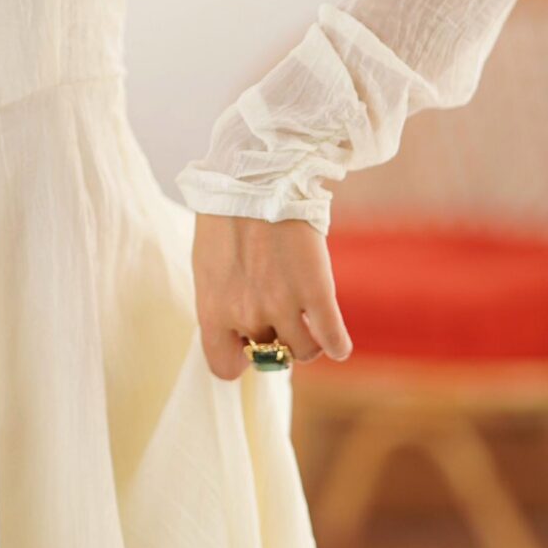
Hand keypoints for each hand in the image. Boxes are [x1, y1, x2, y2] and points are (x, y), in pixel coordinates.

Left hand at [191, 210, 352, 381]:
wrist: (258, 179)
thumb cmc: (227, 217)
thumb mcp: (209, 267)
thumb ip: (221, 303)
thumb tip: (237, 329)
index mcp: (213, 310)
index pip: (223, 367)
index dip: (240, 360)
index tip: (249, 347)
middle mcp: (246, 315)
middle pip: (269, 356)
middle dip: (276, 341)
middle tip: (281, 320)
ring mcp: (282, 305)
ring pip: (302, 351)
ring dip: (307, 341)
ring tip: (308, 323)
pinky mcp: (315, 291)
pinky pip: (332, 338)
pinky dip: (337, 345)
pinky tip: (337, 343)